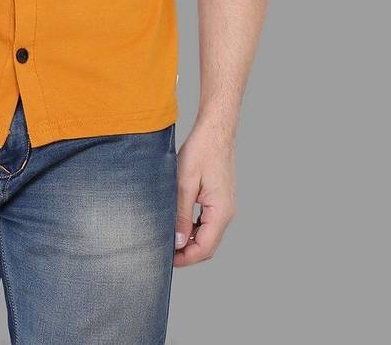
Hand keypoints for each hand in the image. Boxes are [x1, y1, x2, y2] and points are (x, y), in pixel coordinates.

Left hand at [173, 119, 236, 265]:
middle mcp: (226, 212)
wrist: (215, 130)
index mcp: (221, 211)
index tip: (166, 259)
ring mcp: (224, 206)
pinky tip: (178, 223)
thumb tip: (177, 241)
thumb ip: (181, 214)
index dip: (185, 258)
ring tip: (168, 239)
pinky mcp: (219, 200)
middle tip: (164, 251)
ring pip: (207, 235)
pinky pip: (207, 222)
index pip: (204, 248)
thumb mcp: (185, 182)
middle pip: (207, 245)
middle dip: (187, 253)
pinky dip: (193, 228)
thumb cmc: (201, 151)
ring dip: (189, 241)